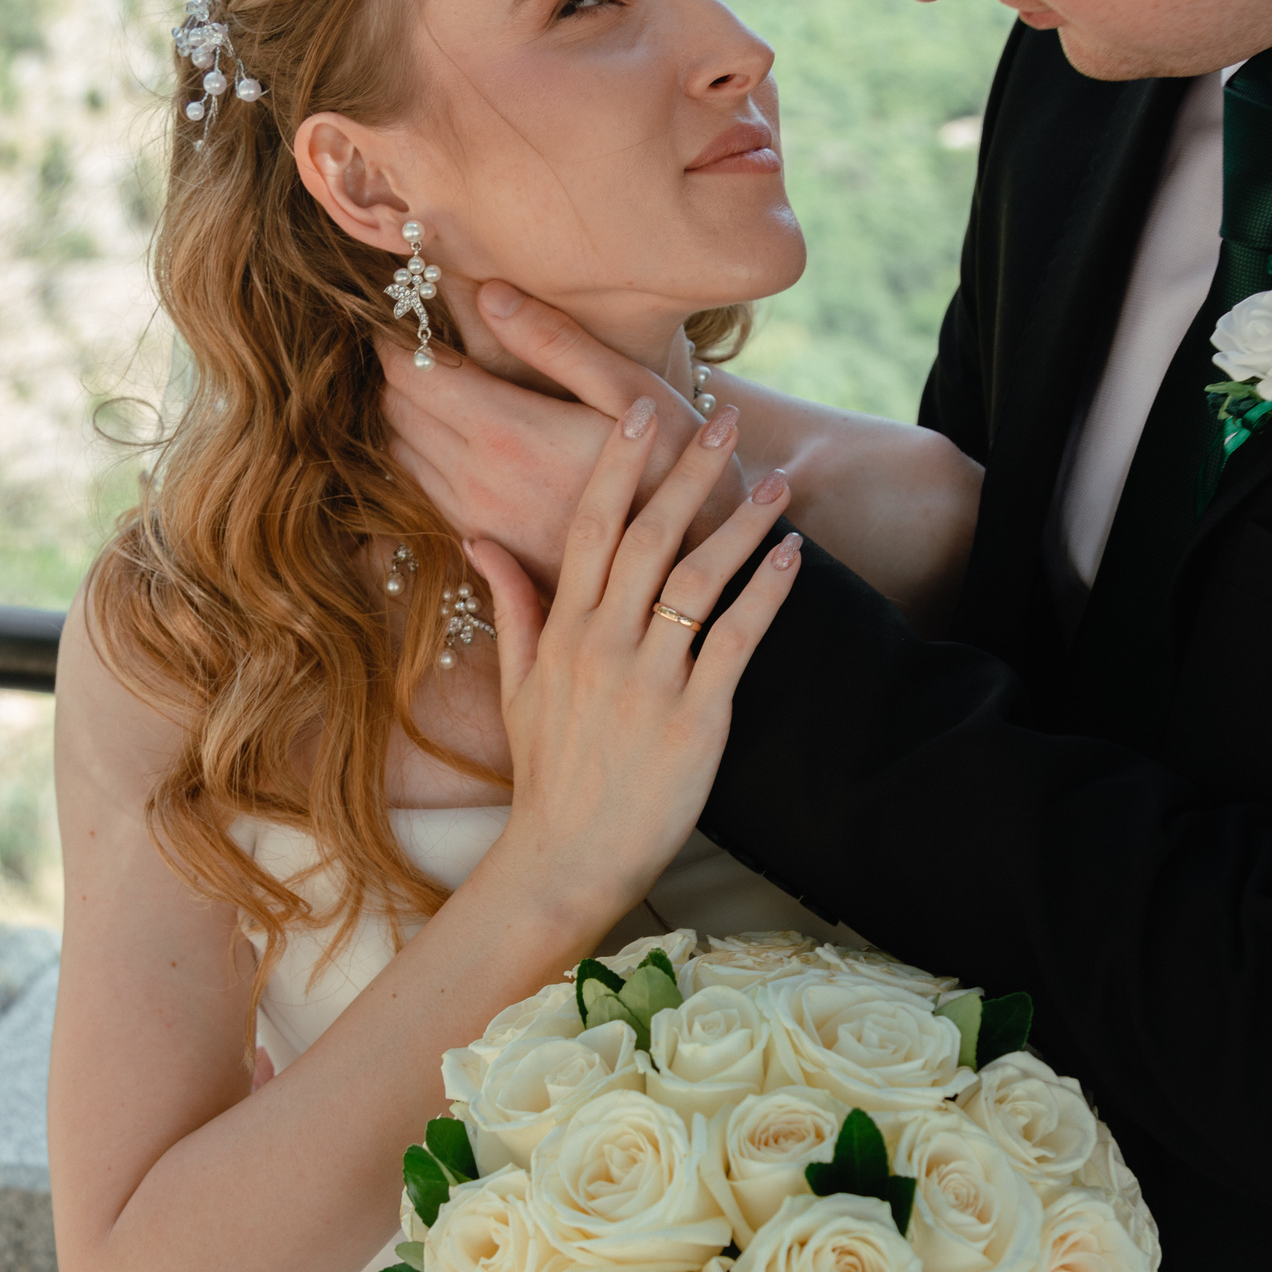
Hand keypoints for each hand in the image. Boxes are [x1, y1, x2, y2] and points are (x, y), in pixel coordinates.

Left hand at [380, 282, 737, 592]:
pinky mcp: (487, 550)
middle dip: (397, 371)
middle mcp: (481, 483)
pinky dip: (420, 455)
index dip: (398, 338)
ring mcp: (479, 523)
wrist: (697, 561)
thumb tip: (487, 293)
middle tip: (415, 340)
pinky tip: (450, 432)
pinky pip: (423, 492)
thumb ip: (555, 342)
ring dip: (404, 414)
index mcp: (511, 435)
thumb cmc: (676, 462)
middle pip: (396, 412)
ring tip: (430, 379)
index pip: (414, 373)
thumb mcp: (630, 390)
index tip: (405, 314)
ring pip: (401, 454)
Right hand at [463, 394, 800, 943]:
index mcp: (564, 631)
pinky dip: (765, 595)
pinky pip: (735, 642)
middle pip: (649, 537)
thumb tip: (480, 540)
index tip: (640, 412)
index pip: (590, 528)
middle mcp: (603, 645)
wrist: (566, 859)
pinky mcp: (694, 720)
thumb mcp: (519, 684)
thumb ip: (514, 605)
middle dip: (689, 472)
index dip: (617, 467)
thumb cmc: (547, 772)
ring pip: (699, 580)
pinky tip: (790, 557)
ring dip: (742, 525)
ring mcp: (649, 681)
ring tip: (778, 483)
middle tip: (724, 420)